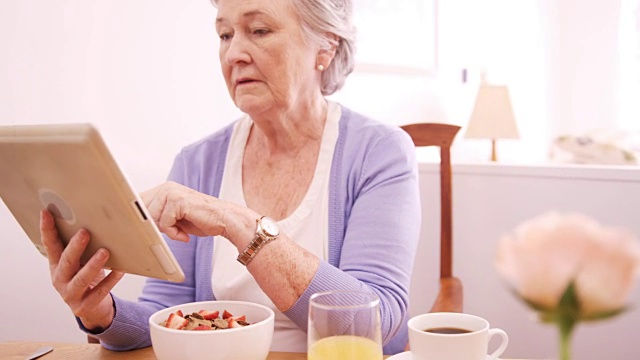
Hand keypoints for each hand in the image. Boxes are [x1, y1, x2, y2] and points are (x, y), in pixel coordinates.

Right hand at [40, 210, 123, 330]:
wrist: (92, 309)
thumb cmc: (87, 279)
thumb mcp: (79, 263)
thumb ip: (80, 248)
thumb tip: (94, 222)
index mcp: (56, 265)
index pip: (49, 245)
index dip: (47, 229)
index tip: (46, 213)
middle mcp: (60, 279)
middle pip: (66, 262)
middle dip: (75, 247)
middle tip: (84, 232)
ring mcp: (71, 294)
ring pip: (81, 279)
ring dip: (93, 264)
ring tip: (104, 252)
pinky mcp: (85, 306)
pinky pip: (99, 291)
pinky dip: (110, 280)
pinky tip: (120, 270)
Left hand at [140, 181, 254, 242]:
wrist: (224, 220)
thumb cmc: (201, 220)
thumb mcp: (174, 217)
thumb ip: (157, 216)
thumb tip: (137, 222)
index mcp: (164, 189)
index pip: (138, 202)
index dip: (137, 216)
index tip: (136, 226)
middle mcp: (167, 187)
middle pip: (142, 211)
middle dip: (153, 225)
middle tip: (171, 231)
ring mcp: (172, 192)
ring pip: (152, 218)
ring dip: (166, 230)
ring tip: (180, 231)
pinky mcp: (178, 201)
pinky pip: (164, 223)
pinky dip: (174, 233)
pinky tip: (185, 234)